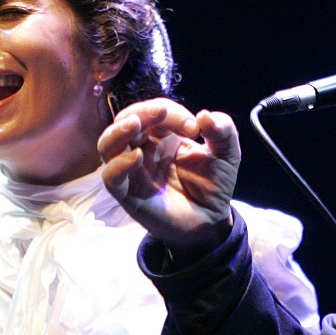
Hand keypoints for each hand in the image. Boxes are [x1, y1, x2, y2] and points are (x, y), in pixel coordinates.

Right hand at [98, 98, 238, 257]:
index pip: (155, 111)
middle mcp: (143, 149)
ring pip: (108, 145)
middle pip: (125, 121)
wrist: (212, 222)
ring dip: (119, 131)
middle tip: (163, 112)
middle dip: (142, 111)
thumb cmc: (213, 186)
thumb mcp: (227, 154)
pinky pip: (111, 177)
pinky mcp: (128, 194)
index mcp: (164, 136)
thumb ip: (223, 131)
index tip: (195, 128)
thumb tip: (205, 115)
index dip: (171, 111)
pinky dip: (119, 164)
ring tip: (136, 124)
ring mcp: (133, 171)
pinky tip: (137, 157)